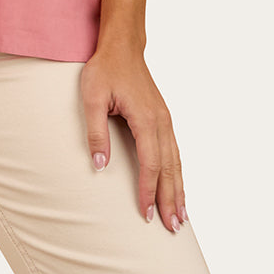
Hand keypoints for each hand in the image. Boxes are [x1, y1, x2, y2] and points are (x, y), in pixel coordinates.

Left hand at [80, 39, 188, 233]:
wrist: (123, 46)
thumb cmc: (106, 69)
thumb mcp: (92, 97)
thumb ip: (96, 132)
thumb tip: (100, 166)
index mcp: (145, 118)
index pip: (149, 163)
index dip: (148, 190)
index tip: (145, 213)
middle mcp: (160, 121)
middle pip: (168, 168)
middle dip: (170, 199)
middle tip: (172, 228)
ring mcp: (165, 119)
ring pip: (176, 161)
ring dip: (178, 190)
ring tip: (181, 217)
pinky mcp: (163, 118)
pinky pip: (175, 151)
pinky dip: (178, 172)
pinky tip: (178, 186)